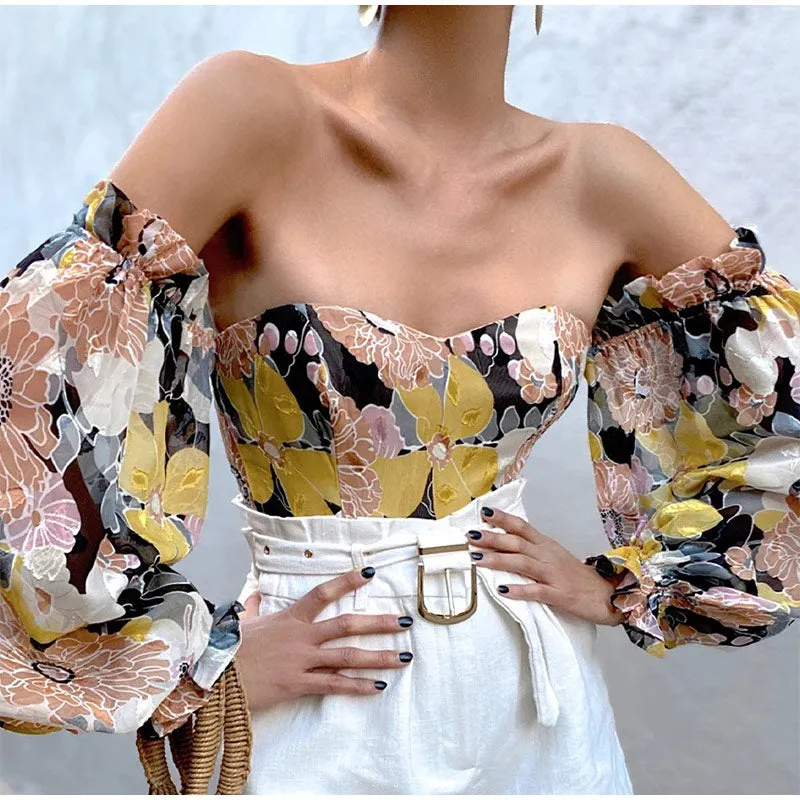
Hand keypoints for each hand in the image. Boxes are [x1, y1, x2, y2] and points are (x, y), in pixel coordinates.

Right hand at [236, 567, 413, 713]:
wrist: (211, 675)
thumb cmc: (227, 647)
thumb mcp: (242, 622)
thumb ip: (253, 606)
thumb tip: (253, 593)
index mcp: (290, 617)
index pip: (323, 593)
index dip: (347, 581)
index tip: (369, 572)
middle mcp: (301, 636)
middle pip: (346, 625)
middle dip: (378, 623)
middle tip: (404, 622)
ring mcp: (301, 661)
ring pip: (347, 656)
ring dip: (378, 656)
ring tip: (404, 656)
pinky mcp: (297, 684)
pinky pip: (334, 686)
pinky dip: (357, 687)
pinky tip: (378, 687)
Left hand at [466, 506, 624, 626]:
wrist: (609, 594)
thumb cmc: (577, 576)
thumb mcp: (554, 556)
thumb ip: (532, 548)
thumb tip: (503, 542)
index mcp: (546, 545)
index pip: (522, 527)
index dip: (503, 519)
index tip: (483, 513)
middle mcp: (548, 556)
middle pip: (517, 543)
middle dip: (492, 539)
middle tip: (470, 536)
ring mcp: (554, 575)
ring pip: (522, 564)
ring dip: (499, 561)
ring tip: (477, 559)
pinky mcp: (560, 595)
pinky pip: (537, 591)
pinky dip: (520, 590)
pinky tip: (503, 589)